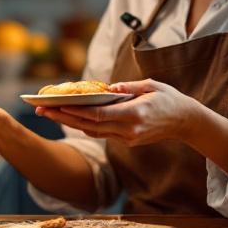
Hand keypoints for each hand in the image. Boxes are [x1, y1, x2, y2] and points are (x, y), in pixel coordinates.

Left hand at [36, 79, 203, 145]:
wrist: (186, 122)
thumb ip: (128, 87)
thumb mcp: (151, 85)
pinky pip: (101, 133)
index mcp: (134, 115)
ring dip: (70, 123)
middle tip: (41, 110)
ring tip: (49, 112)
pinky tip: (70, 117)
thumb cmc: (169, 99)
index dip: (75, 111)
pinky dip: (85, 125)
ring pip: (92, 132)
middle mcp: (128, 130)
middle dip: (63, 118)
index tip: (56, 105)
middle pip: (89, 126)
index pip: (98, 115)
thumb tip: (107, 88)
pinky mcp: (127, 141)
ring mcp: (128, 138)